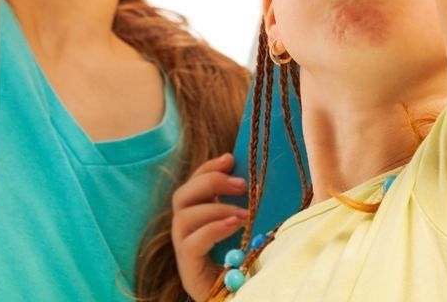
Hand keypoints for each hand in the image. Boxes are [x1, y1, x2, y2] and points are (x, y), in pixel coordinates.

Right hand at [171, 154, 249, 299]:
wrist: (243, 297)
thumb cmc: (253, 265)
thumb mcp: (254, 229)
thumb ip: (252, 207)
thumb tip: (264, 179)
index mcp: (199, 219)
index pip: (193, 186)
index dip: (208, 168)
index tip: (230, 158)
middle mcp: (186, 234)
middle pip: (181, 196)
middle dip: (210, 181)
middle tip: (241, 184)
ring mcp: (184, 253)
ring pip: (182, 217)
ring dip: (215, 207)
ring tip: (244, 212)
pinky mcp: (188, 271)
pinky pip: (190, 244)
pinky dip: (212, 229)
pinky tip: (234, 224)